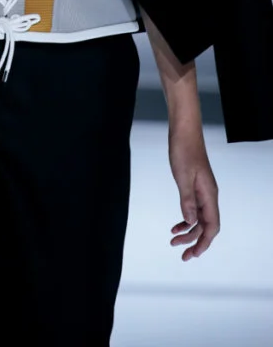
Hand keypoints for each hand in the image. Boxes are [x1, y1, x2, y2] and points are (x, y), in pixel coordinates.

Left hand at [168, 125, 219, 260]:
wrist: (184, 132)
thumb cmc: (184, 150)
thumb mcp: (183, 176)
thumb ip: (186, 200)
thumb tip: (189, 222)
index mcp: (209, 194)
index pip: (212, 226)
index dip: (204, 242)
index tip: (193, 254)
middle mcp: (208, 195)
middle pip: (206, 226)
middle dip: (194, 242)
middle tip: (181, 255)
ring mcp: (202, 192)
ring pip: (198, 219)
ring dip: (188, 232)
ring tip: (173, 241)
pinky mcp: (194, 187)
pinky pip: (193, 209)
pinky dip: (185, 219)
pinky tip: (175, 226)